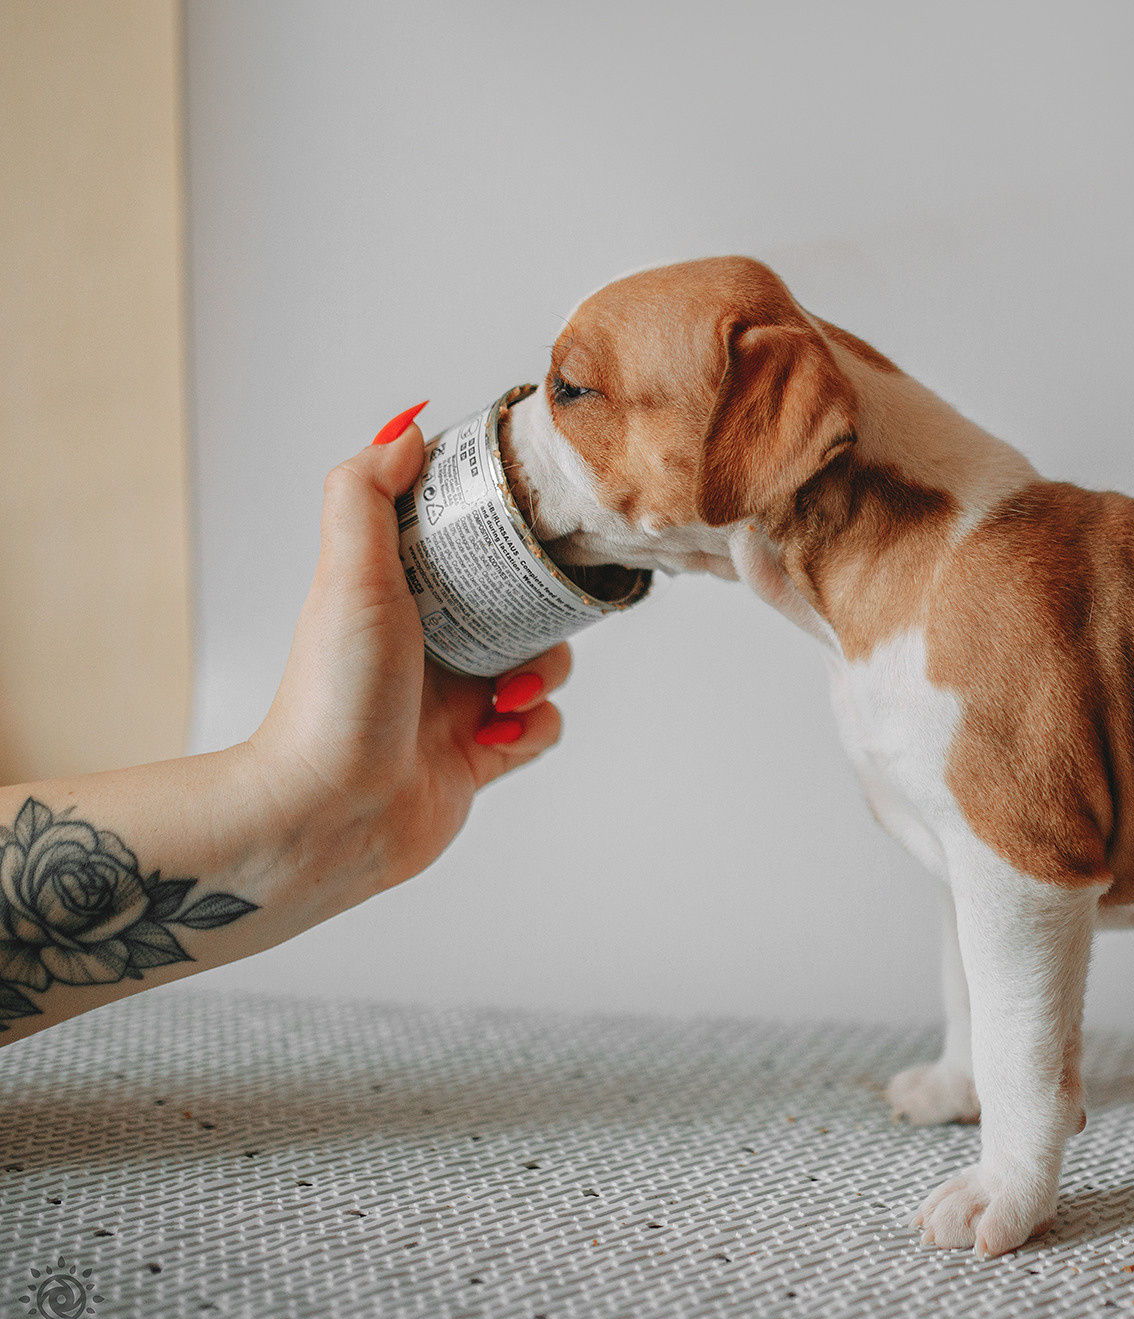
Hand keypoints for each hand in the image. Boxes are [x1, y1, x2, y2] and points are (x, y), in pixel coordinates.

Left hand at [245, 407, 570, 900]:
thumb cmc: (332, 701)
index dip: (501, 523)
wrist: (331, 816)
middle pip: (517, 599)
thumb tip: (405, 427)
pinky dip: (535, 726)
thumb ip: (365, 494)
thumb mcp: (347, 577)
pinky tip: (502, 733)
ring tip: (508, 692)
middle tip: (536, 613)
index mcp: (395, 595)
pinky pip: (542, 724)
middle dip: (539, 608)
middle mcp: (427, 643)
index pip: (461, 538)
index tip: (532, 514)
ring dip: (542, 674)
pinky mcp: (480, 753)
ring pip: (542, 662)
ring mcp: (456, 699)